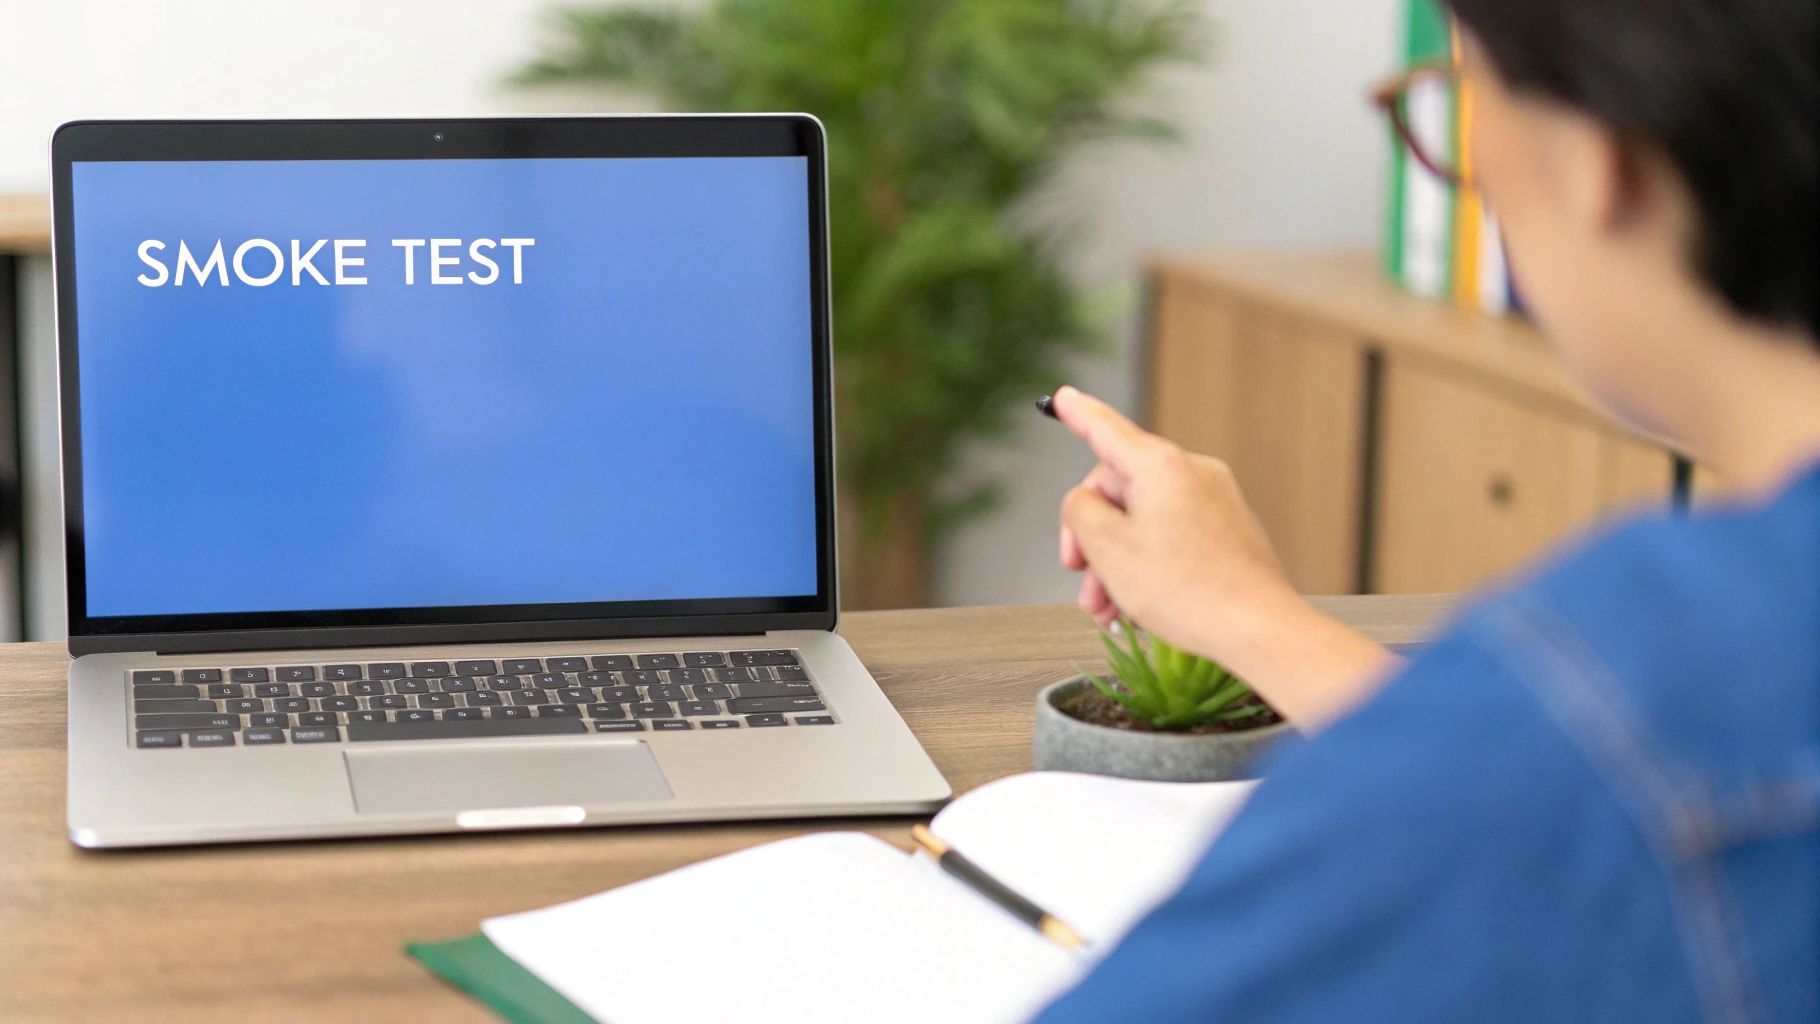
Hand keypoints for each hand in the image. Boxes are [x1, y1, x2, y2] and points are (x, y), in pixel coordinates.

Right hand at [1054, 385, 1295, 651]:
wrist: (1256, 628)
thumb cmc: (1187, 592)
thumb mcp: (1107, 549)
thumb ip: (1080, 511)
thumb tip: (1086, 502)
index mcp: (1160, 465)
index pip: (1107, 428)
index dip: (1078, 414)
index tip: (1062, 399)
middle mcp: (1192, 472)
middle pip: (1120, 488)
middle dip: (1093, 535)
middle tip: (1080, 576)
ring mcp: (1215, 499)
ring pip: (1144, 518)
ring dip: (1117, 560)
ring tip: (1107, 606)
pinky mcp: (1228, 527)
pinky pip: (1173, 533)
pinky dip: (1149, 562)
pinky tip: (1137, 602)